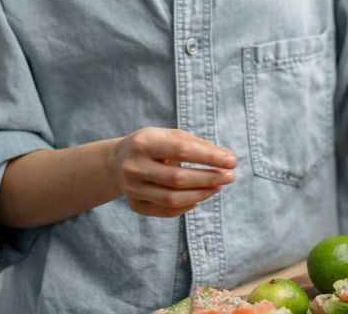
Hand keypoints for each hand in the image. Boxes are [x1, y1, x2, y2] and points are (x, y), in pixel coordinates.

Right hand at [110, 127, 236, 217]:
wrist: (115, 163)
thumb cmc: (152, 145)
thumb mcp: (169, 135)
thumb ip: (197, 144)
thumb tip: (226, 158)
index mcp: (143, 143)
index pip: (182, 151)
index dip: (209, 157)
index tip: (232, 160)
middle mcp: (134, 167)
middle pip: (178, 178)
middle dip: (209, 178)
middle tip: (230, 176)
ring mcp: (132, 189)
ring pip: (173, 199)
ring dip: (202, 194)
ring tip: (218, 186)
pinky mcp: (135, 206)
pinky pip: (167, 211)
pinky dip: (188, 205)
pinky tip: (200, 195)